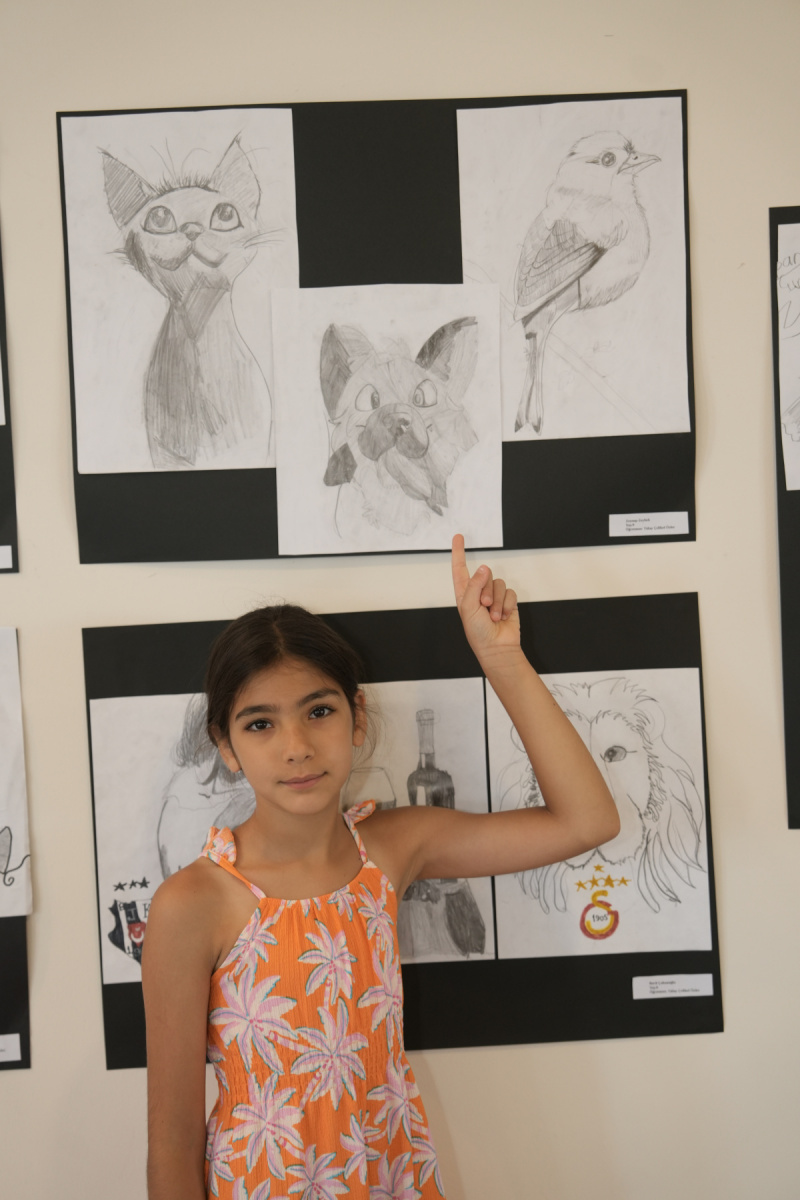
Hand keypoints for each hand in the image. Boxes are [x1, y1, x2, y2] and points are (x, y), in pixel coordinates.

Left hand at [451, 534, 519, 661]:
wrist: (497, 647)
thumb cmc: (477, 632)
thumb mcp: (468, 608)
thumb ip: (474, 585)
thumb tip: (483, 568)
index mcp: (464, 594)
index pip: (460, 569)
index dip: (458, 552)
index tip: (458, 537)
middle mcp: (478, 593)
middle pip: (485, 574)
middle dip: (486, 590)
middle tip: (484, 606)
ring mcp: (494, 597)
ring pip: (499, 583)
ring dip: (497, 601)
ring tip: (494, 616)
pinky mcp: (508, 601)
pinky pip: (510, 592)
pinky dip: (507, 604)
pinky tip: (504, 616)